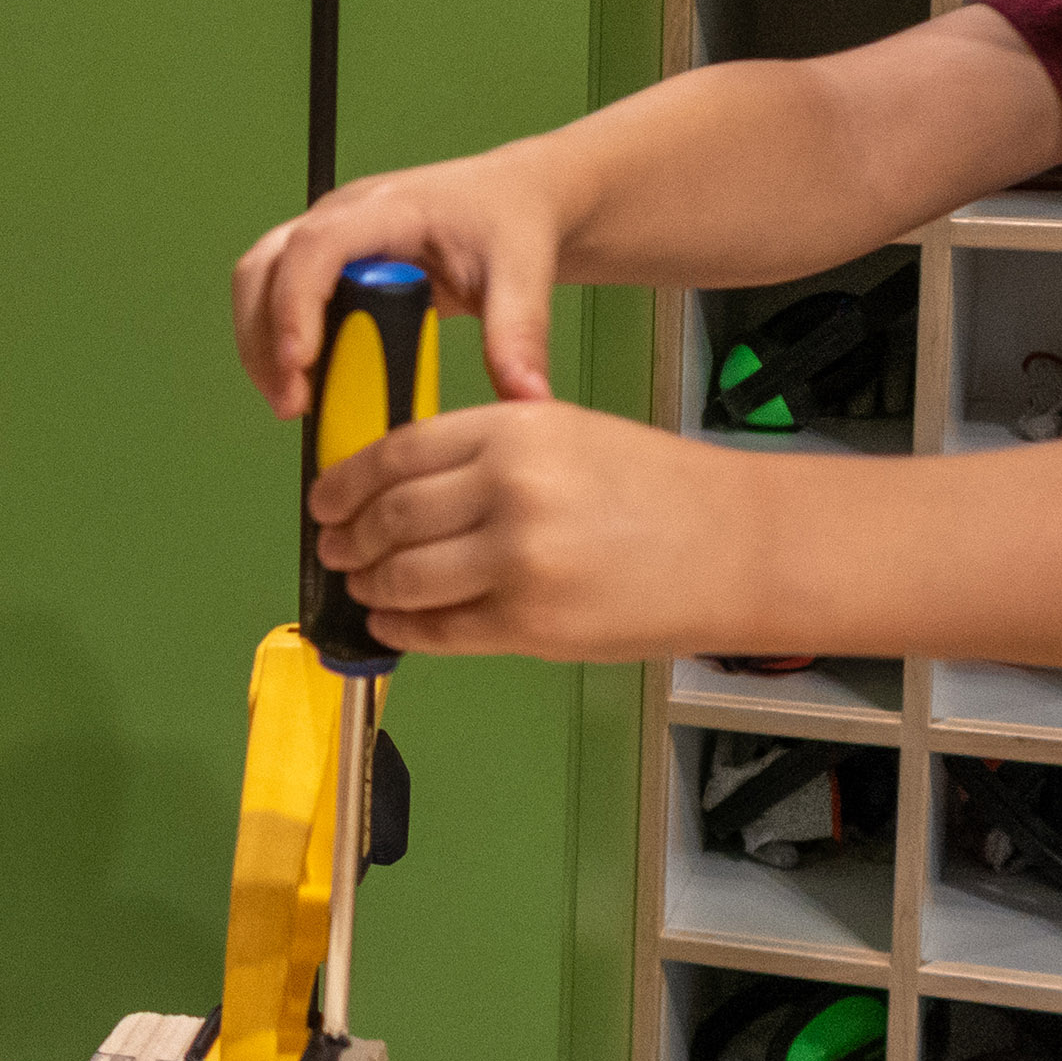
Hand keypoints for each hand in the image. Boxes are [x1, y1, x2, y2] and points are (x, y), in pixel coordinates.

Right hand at [233, 145, 569, 416]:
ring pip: (258, 282)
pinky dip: (274, 342)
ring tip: (294, 403)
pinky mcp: (325, 263)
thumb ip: (521, 335)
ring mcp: (327, 236)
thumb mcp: (525, 274)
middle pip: (266, 266)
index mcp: (388, 207)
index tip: (300, 365)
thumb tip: (527, 401)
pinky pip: (274, 297)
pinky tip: (305, 386)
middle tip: (292, 403)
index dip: (295, 305)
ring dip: (260, 345)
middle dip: (265, 337)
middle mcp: (343, 215)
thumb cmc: (512, 221)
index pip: (316, 246)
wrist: (513, 198)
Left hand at [311, 399, 749, 660]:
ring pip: (404, 578)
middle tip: (335, 550)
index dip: (346, 482)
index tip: (326, 499)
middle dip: (348, 539)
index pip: (396, 453)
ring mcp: (517, 560)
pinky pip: (440, 631)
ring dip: (370, 587)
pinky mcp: (531, 624)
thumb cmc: (658, 490)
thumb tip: (399, 485)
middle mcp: (508, 488)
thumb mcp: (566, 433)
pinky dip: (404, 630)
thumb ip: (484, 452)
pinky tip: (396, 626)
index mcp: (513, 429)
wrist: (734, 544)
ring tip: (363, 589)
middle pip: (389, 517)